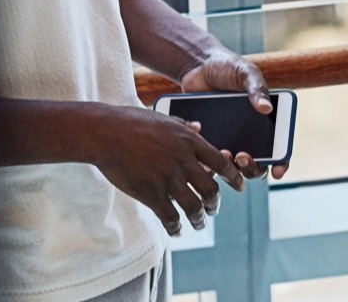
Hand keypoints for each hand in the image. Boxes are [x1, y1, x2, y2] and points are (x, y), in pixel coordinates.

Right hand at [85, 103, 245, 236]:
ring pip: (194, 206)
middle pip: (210, 189)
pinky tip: (177, 229)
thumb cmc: (134, 122)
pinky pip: (170, 217)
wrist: (108, 134)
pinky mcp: (151, 194)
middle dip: (214, 203)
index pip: (221, 162)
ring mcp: (168, 179)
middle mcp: (184, 161)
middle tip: (213, 209)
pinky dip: (177, 227)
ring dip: (199, 219)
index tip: (240, 186)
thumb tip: (200, 127)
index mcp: (190, 141)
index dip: (234, 177)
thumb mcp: (166, 118)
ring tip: (199, 223)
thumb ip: (186, 125)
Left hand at [180, 49, 286, 179]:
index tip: (277, 170)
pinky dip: (209, 162)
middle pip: (257, 164)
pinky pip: (210, 159)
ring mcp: (229, 139)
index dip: (281, 162)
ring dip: (232, 168)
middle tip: (243, 157)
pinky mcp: (209, 140)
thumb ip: (256, 88)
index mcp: (265, 118)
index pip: (279, 146)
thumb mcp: (245, 73)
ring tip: (224, 153)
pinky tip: (205, 153)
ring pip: (233, 167)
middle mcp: (249, 134)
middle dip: (253, 168)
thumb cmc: (228, 66)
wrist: (198, 66)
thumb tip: (267, 109)